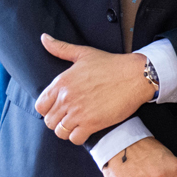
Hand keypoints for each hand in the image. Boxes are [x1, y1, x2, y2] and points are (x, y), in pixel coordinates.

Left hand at [35, 34, 154, 143]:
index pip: (41, 106)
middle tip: (71, 117)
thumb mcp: (83, 53)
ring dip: (67, 130)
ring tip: (78, 124)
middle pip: (49, 121)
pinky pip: (75, 139)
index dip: (49, 109)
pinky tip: (86, 129)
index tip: (60, 108)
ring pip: (60, 132)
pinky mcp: (92, 124)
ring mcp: (78, 112)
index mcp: (62, 82)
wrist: (135, 76)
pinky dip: (79, 137)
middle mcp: (67, 98)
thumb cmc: (111, 64)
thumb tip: (43, 38)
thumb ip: (61, 48)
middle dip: (58, 120)